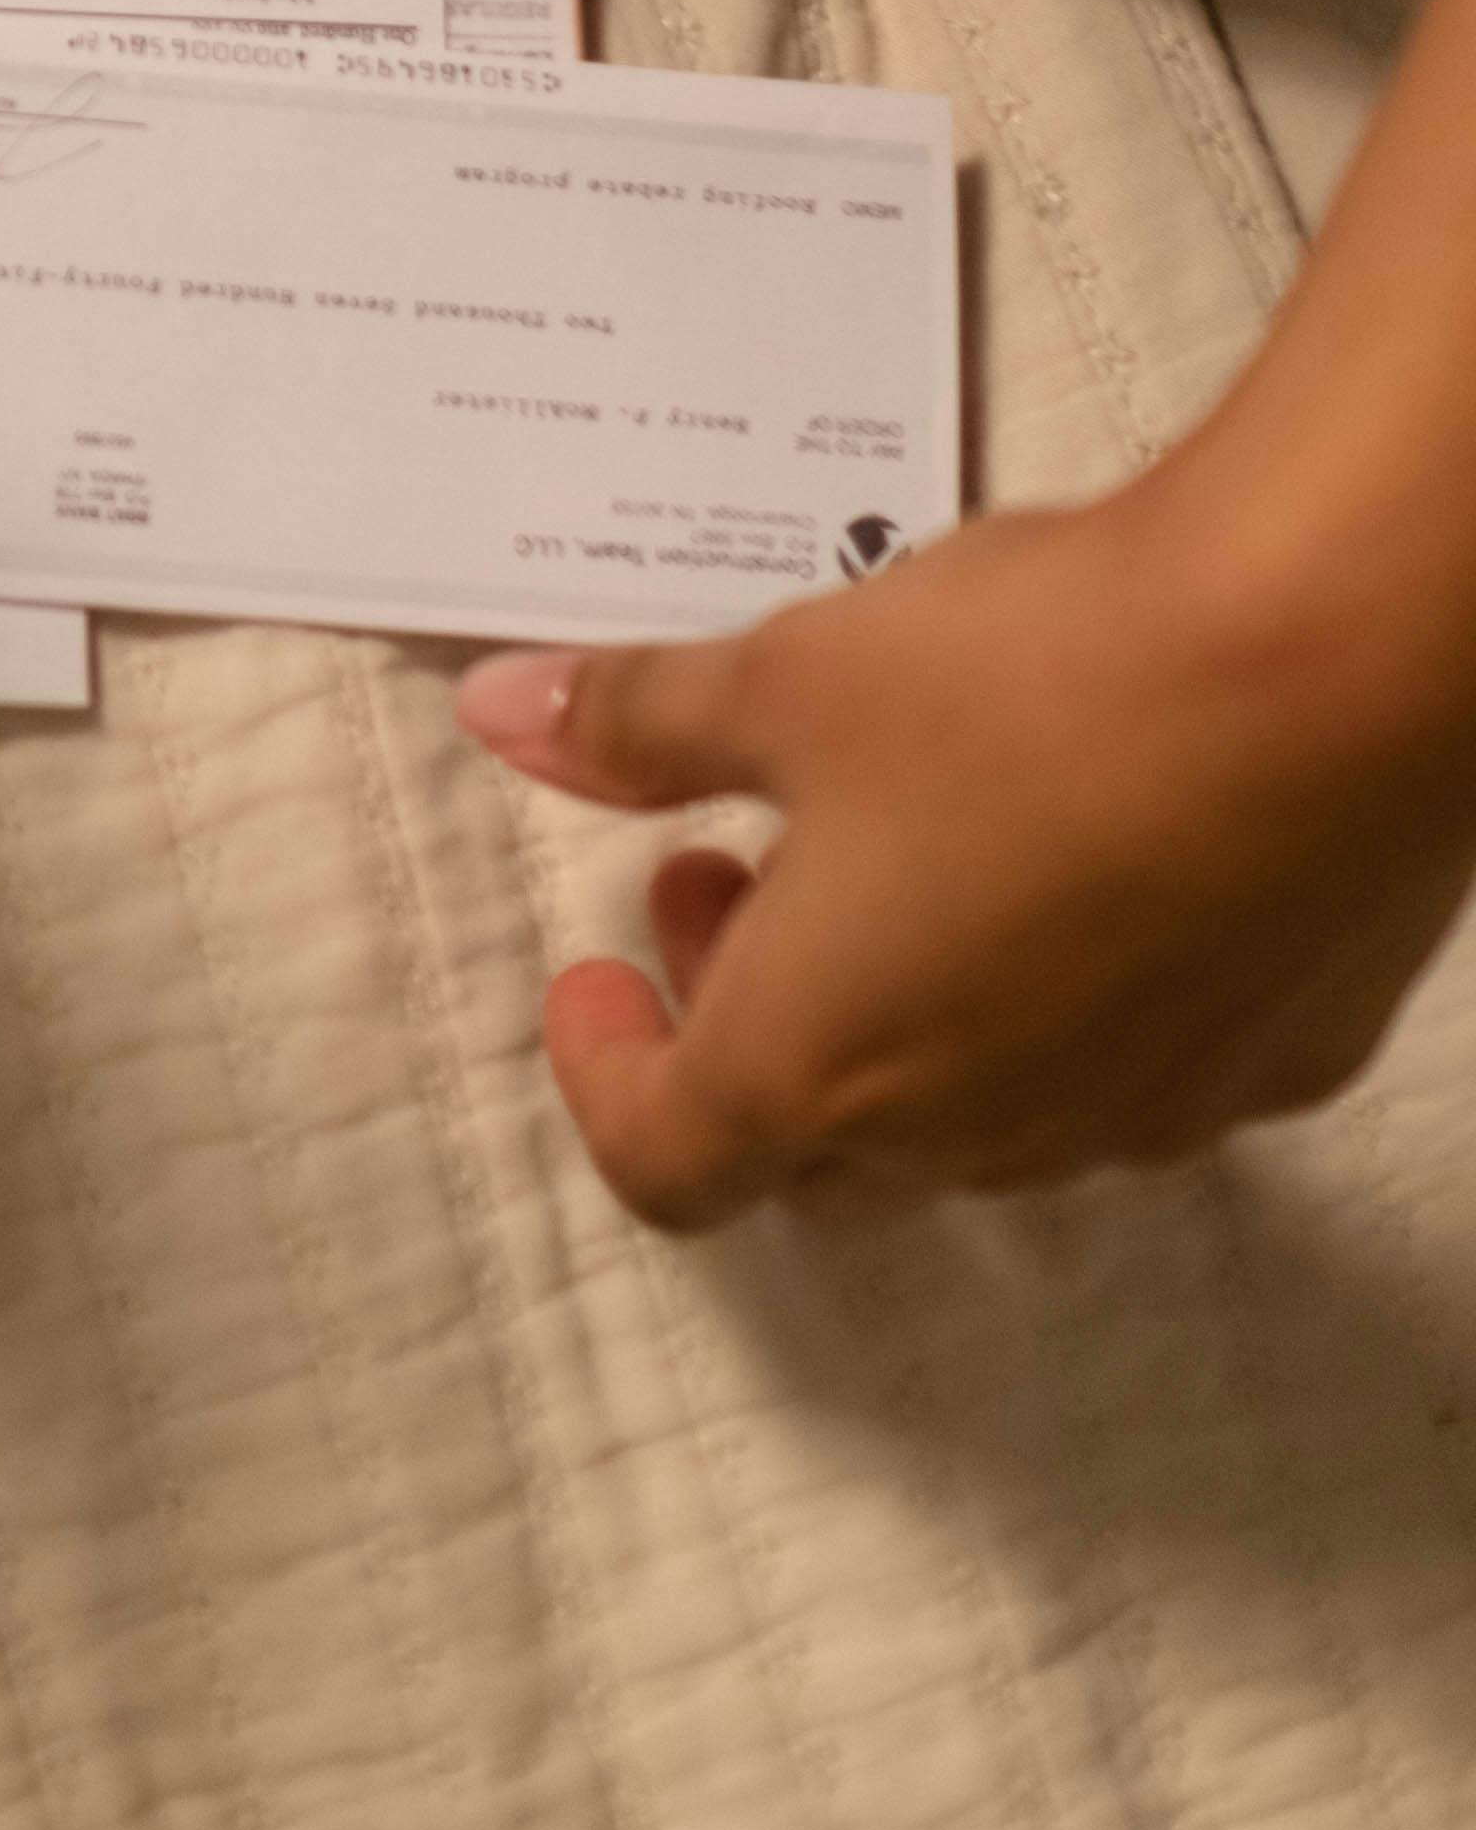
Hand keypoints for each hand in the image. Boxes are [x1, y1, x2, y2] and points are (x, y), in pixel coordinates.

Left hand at [456, 475, 1475, 1222]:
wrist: (1322, 665)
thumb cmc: (1023, 681)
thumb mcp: (787, 678)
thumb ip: (641, 722)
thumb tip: (506, 717)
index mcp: (822, 1059)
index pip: (666, 1164)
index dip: (604, 1080)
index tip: (597, 969)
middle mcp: (975, 1132)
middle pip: (815, 1149)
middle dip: (747, 1021)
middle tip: (735, 866)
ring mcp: (1135, 1117)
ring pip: (973, 1118)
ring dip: (901, 1011)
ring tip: (904, 835)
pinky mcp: (1267, 1066)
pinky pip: (1125, 1070)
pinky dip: (1057, 992)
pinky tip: (1081, 842)